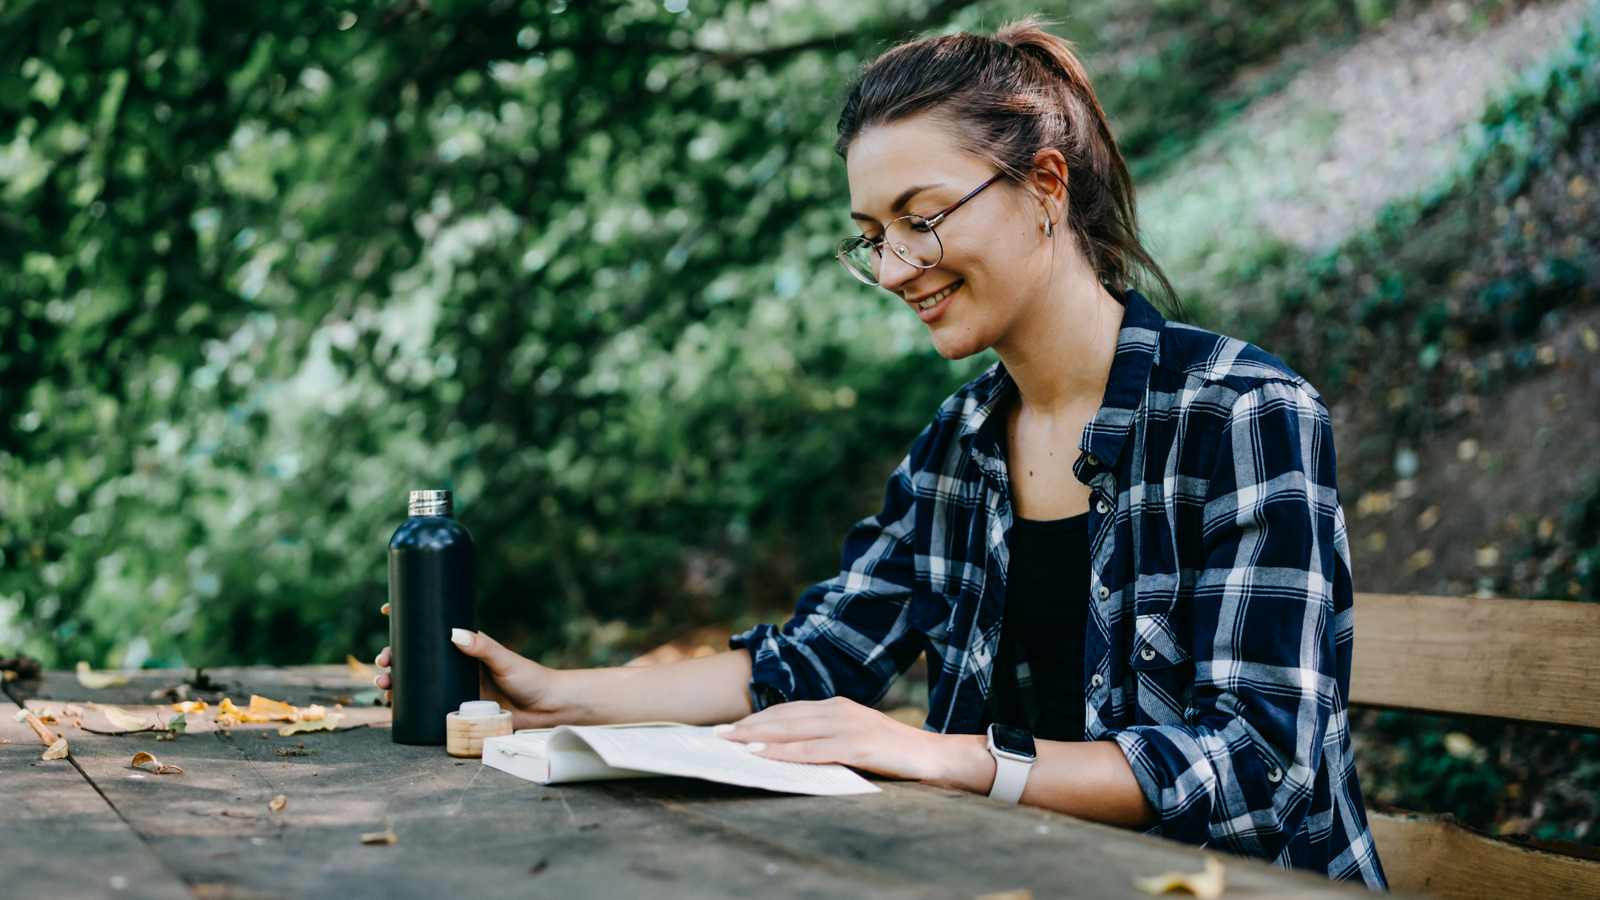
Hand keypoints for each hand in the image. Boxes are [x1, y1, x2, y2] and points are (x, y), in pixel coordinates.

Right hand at [373, 603, 569, 729]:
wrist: (544, 708)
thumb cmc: (529, 677)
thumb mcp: (504, 659)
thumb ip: (483, 647)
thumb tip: (455, 633)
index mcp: (465, 647)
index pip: (432, 629)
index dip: (407, 619)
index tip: (387, 609)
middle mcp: (454, 665)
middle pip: (415, 657)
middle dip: (392, 657)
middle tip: (383, 661)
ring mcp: (453, 686)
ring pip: (415, 682)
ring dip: (394, 681)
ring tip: (384, 684)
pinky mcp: (456, 708)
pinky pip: (426, 706)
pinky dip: (407, 705)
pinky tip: (393, 706)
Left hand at [714, 696, 956, 782]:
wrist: (936, 758)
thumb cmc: (894, 753)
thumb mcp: (855, 740)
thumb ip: (827, 740)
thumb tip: (791, 751)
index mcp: (837, 706)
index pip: (788, 709)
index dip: (757, 717)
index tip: (729, 726)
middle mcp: (838, 709)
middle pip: (783, 715)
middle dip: (747, 724)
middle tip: (716, 734)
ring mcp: (847, 725)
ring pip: (791, 729)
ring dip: (756, 735)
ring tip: (729, 741)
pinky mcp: (856, 745)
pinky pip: (810, 749)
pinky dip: (782, 751)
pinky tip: (761, 754)